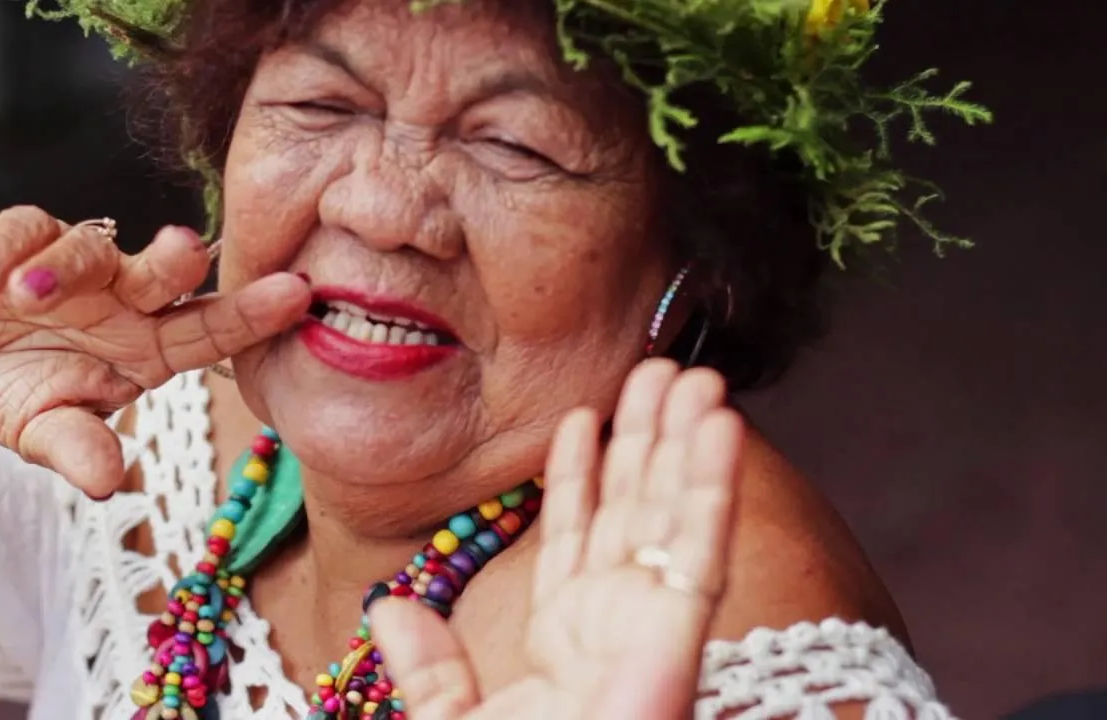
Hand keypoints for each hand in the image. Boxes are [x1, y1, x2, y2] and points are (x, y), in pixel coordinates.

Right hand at [0, 206, 308, 495]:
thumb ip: (76, 448)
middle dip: (176, 261)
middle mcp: (127, 297)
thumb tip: (103, 480)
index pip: (211, 329)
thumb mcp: (44, 432)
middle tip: (182, 252)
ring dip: (65, 268)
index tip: (295, 295)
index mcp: (151, 344)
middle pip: (166, 273)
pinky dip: (4, 256)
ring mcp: (79, 263)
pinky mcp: (21, 237)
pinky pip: (22, 231)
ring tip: (27, 295)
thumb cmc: (17, 393)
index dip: (251, 313)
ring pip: (91, 248)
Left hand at [371, 359, 742, 719]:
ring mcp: (652, 627)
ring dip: (684, 441)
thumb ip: (429, 672)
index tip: (581, 415)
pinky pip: (701, 543)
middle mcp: (616, 623)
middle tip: (661, 369)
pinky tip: (717, 424)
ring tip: (692, 374)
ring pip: (673, 513)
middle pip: (636, 509)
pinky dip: (713, 481)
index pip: (577, 536)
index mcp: (566, 639)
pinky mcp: (680, 637)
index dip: (581, 476)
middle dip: (648, 439)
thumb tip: (388, 613)